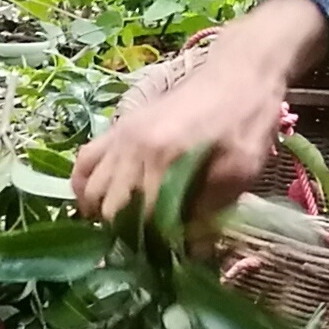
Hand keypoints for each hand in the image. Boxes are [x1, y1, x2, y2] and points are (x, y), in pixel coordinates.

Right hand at [71, 0, 328, 233]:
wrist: (238, 72)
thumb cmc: (246, 121)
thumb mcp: (241, 170)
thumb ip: (210, 209)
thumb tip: (191, 250)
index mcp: (164, 159)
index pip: (142, 218)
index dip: (153, 243)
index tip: (168, 255)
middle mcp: (132, 148)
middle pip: (111, 207)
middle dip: (125, 232)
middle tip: (147, 245)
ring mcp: (120, 135)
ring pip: (91, 187)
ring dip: (101, 213)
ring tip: (122, 228)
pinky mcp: (119, 127)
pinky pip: (85, 160)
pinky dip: (82, 184)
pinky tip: (92, 200)